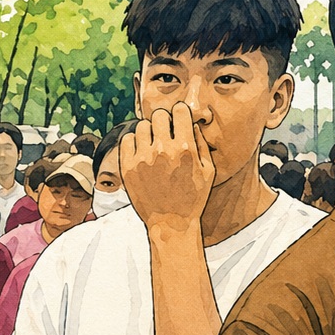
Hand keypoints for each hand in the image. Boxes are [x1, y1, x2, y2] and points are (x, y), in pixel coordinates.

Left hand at [121, 101, 214, 232]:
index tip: (179, 121)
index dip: (181, 114)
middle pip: (159, 115)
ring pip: (141, 126)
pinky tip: (141, 151)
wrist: (171, 223)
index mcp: (184, 148)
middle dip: (164, 121)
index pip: (180, 110)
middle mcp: (162, 150)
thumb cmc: (193, 198)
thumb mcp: (208, 171)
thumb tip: (192, 124)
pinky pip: (126, 140)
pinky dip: (133, 142)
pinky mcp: (127, 168)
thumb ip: (201, 144)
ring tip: (153, 145)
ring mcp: (143, 159)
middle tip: (166, 132)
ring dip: (148, 132)